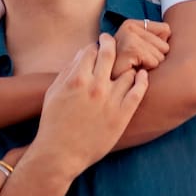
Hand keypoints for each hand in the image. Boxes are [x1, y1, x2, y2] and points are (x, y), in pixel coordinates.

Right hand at [33, 34, 148, 176]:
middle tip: (111, 40)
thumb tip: (82, 54)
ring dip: (126, 65)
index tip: (97, 46)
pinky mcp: (122, 116)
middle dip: (110, 43)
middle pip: (110, 54)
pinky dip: (142, 79)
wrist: (60, 155)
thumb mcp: (54, 92)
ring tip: (126, 66)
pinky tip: (141, 75)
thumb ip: (68, 71)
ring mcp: (111, 101)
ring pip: (127, 71)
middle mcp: (95, 87)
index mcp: (77, 79)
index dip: (94, 46)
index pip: (91, 50)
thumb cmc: (53, 123)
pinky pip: (138, 91)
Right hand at [112, 18, 169, 75]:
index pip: (165, 29)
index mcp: (131, 24)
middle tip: (138, 64)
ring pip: (160, 55)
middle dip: (155, 58)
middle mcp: (128, 26)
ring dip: (151, 66)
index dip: (158, 47)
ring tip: (135, 68)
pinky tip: (134, 72)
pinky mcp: (129, 49)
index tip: (143, 55)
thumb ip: (157, 38)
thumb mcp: (141, 49)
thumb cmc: (126, 71)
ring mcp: (128, 37)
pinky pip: (154, 62)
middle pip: (165, 44)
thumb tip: (168, 32)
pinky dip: (147, 72)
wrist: (107, 87)